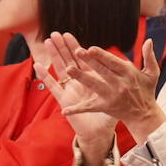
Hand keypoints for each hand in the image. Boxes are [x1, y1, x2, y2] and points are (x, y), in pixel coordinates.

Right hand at [44, 32, 117, 165]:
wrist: (99, 133)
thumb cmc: (110, 115)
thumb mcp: (118, 95)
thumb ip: (122, 82)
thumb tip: (128, 66)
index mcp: (92, 79)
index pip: (83, 59)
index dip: (75, 47)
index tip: (69, 35)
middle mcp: (79, 83)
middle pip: (69, 60)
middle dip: (63, 47)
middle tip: (56, 33)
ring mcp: (71, 90)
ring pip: (60, 69)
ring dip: (53, 55)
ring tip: (47, 42)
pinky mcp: (65, 100)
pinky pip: (54, 86)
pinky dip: (46, 77)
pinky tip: (38, 66)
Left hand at [50, 33, 164, 143]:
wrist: (144, 115)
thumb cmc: (146, 91)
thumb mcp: (152, 73)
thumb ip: (149, 56)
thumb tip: (149, 40)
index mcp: (129, 73)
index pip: (113, 62)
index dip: (102, 55)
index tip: (91, 48)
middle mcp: (120, 84)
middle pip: (102, 71)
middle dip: (89, 61)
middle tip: (77, 51)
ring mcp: (111, 96)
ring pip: (94, 85)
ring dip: (81, 77)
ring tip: (68, 69)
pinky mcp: (105, 107)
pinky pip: (89, 107)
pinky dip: (77, 109)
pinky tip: (65, 110)